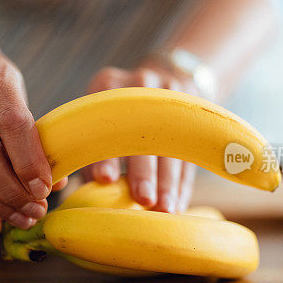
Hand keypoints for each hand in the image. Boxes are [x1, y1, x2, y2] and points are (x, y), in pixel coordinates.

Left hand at [84, 65, 197, 212]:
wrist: (167, 72)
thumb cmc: (120, 107)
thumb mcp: (101, 110)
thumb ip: (90, 148)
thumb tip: (85, 195)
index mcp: (107, 84)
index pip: (105, 122)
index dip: (105, 153)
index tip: (103, 179)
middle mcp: (141, 84)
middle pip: (144, 132)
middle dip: (144, 170)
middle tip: (143, 200)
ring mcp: (172, 94)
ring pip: (172, 143)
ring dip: (169, 182)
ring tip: (165, 210)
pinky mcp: (196, 108)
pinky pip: (190, 151)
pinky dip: (184, 181)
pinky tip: (178, 204)